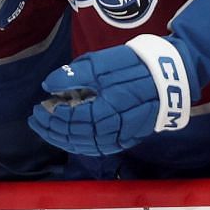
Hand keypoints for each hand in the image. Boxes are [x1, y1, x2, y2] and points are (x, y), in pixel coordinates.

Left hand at [31, 36, 192, 156]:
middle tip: (35, 119)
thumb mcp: (104, 62)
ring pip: (89, 145)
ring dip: (63, 139)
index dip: (53, 116)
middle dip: (53, 129)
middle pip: (79, 136)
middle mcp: (119, 126)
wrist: (175, 72)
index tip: (37, 108)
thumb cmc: (137, 64)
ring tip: (46, 129)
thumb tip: (48, 85)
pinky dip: (81, 145)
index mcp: (111, 107)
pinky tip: (68, 138)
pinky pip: (101, 147)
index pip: (74, 119)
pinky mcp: (131, 136)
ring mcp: (127, 134)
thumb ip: (75, 74)